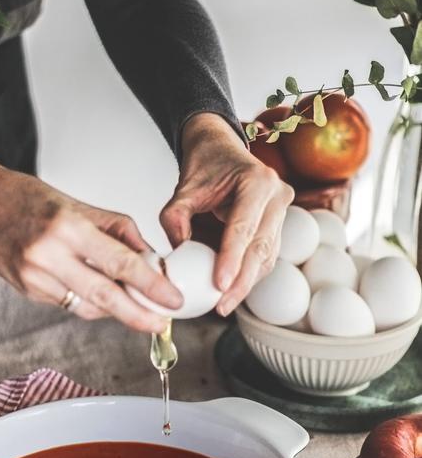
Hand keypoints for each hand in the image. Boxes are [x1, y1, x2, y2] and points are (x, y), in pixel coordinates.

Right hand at [0, 157, 181, 331]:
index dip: (150, 284)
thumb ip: (119, 233)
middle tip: (162, 323)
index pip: (118, 263)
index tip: (171, 299)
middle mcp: (49, 256)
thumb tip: (151, 259)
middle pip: (104, 296)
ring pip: (88, 306)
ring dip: (116, 309)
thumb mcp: (79, 205)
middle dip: (138, 315)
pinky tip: (100, 292)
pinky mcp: (29, 293)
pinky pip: (71, 305)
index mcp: (67, 228)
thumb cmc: (28, 200)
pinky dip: (91, 302)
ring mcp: (36, 279)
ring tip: (135, 303)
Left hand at [160, 113, 293, 315]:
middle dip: (241, 282)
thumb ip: (175, 218)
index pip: (244, 227)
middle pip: (261, 248)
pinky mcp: (278, 227)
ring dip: (246, 284)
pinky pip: (265, 257)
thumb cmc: (205, 167)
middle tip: (221, 306)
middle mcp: (277, 196)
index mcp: (257, 181)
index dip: (232, 259)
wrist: (222, 151)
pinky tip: (232, 291)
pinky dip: (249, 275)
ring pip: (267, 257)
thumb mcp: (183, 189)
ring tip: (223, 304)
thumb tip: (179, 254)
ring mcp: (282, 212)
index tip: (218, 284)